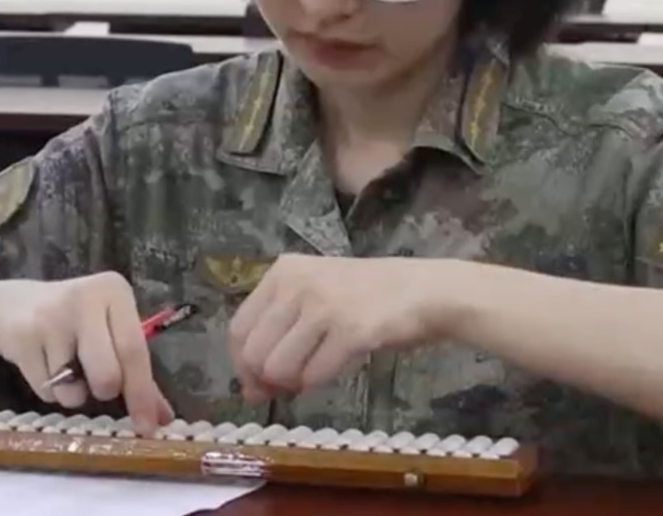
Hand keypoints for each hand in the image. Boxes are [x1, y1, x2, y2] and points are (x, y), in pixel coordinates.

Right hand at [0, 272, 172, 434]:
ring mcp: (51, 317)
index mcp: (115, 291)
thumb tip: (161, 417)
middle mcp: (85, 298)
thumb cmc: (74, 321)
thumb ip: (137, 372)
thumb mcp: (108, 332)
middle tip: (100, 387)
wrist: (10, 306)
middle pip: (108, 373)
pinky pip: (46, 390)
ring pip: (73, 388)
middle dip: (106, 392)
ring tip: (65, 367)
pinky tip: (43, 364)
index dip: (142, 394)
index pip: (135, 350)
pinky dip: (49, 390)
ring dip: (73, 393)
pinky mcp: (22, 337)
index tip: (148, 428)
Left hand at [228, 254, 441, 401]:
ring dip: (294, 383)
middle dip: (267, 379)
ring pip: (278, 368)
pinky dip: (319, 382)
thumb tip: (249, 390)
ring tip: (315, 371)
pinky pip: (314, 375)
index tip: (257, 382)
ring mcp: (325, 306)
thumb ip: (279, 335)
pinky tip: (336, 367)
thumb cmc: (368, 296)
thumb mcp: (314, 297)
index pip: (238, 328)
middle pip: (254, 353)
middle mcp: (297, 284)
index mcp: (283, 272)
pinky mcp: (351, 330)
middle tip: (291, 383)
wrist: (424, 291)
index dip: (242, 365)